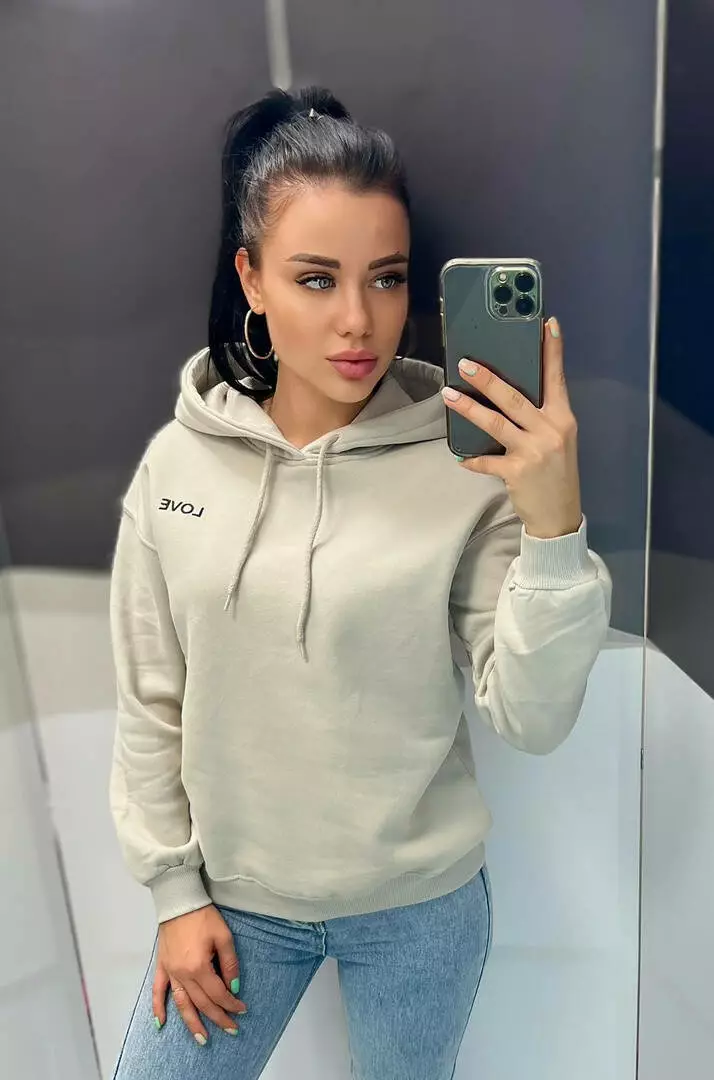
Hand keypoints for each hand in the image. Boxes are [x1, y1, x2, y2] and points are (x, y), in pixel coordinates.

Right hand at [153, 905, 246, 1044]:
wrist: (179, 901)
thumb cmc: (203, 916)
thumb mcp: (224, 936)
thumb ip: (230, 964)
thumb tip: (233, 987)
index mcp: (199, 967)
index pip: (218, 993)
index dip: (231, 1003)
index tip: (242, 1009)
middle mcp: (183, 974)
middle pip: (202, 1003)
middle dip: (218, 1018)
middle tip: (231, 1029)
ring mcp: (170, 971)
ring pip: (181, 1004)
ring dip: (192, 1023)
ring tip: (202, 1038)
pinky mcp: (162, 966)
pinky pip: (158, 991)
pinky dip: (158, 1008)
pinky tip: (161, 1022)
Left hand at [442, 316, 582, 538]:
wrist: (560, 516)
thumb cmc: (557, 474)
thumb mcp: (558, 441)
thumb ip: (540, 418)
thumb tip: (508, 395)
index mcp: (562, 419)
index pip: (557, 379)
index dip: (553, 351)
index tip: (547, 324)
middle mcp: (550, 431)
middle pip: (514, 397)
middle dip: (488, 379)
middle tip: (465, 363)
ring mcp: (533, 451)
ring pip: (495, 422)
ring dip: (468, 408)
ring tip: (448, 395)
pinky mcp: (516, 471)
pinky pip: (487, 460)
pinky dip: (472, 459)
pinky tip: (460, 457)